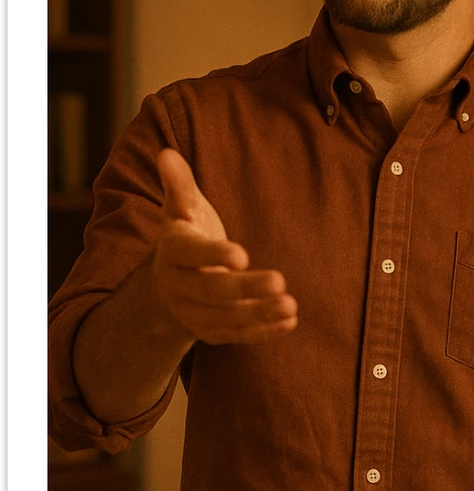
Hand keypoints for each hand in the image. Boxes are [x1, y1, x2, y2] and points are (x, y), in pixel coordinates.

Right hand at [151, 149, 297, 344]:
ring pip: (225, 318)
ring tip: (290, 304)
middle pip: (211, 291)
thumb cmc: (185, 236)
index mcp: (172, 252)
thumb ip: (179, 186)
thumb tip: (167, 154)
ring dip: (258, 314)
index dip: (213, 255)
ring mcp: (194, 313)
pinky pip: (237, 335)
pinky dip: (263, 331)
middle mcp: (179, 287)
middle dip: (245, 288)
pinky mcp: (212, 332)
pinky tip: (290, 320)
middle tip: (280, 281)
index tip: (242, 254)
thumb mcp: (180, 210)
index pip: (190, 255)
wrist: (167, 286)